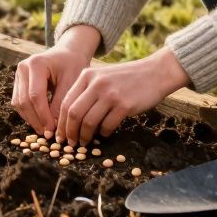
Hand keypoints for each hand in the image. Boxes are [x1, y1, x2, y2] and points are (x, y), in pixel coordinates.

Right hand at [11, 25, 99, 133]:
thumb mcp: (71, 82)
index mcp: (36, 64)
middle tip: (48, 134)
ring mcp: (18, 74)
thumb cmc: (73, 65)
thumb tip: (54, 127)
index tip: (52, 130)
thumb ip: (61, 103)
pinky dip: (28, 113)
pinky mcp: (18, 82)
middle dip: (36, 120)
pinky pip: (19, 101)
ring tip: (44, 131)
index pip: (36, 95)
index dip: (43, 115)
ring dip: (30, 119)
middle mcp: (23, 68)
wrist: (68, 53)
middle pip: (24, 100)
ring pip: (19, 103)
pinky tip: (40, 122)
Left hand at [56, 47, 189, 145]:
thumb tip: (71, 119)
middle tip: (70, 143)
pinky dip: (103, 133)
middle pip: (74, 113)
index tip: (60, 135)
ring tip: (85, 142)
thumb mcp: (102, 76)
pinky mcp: (124, 105)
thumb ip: (87, 92)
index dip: (61, 122)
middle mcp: (96, 83)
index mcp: (87, 75)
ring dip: (84, 136)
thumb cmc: (127, 78)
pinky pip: (107, 125)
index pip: (67, 102)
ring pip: (88, 122)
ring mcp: (110, 94)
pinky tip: (104, 134)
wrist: (155, 72)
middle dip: (69, 132)